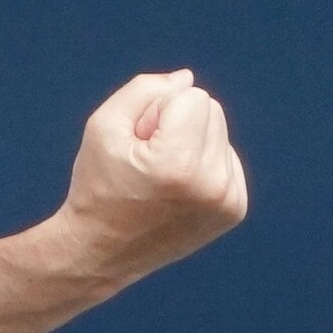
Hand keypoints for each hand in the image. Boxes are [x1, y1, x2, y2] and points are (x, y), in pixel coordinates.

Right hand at [56, 69, 247, 288]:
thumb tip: (186, 80)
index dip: (158, 112)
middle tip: (147, 162)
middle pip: (213, 110)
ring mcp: (227, 201)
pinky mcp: (234, 209)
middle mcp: (211, 185)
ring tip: (161, 178)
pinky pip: (227, 159)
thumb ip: (145, 90)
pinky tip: (178, 189)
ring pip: (221, 133)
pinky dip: (203, 165)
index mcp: (179, 164)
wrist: (101, 252)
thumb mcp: (104, 126)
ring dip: (191, 144)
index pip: (193, 95)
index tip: (138, 145)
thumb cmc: (97, 186)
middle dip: (179, 125)